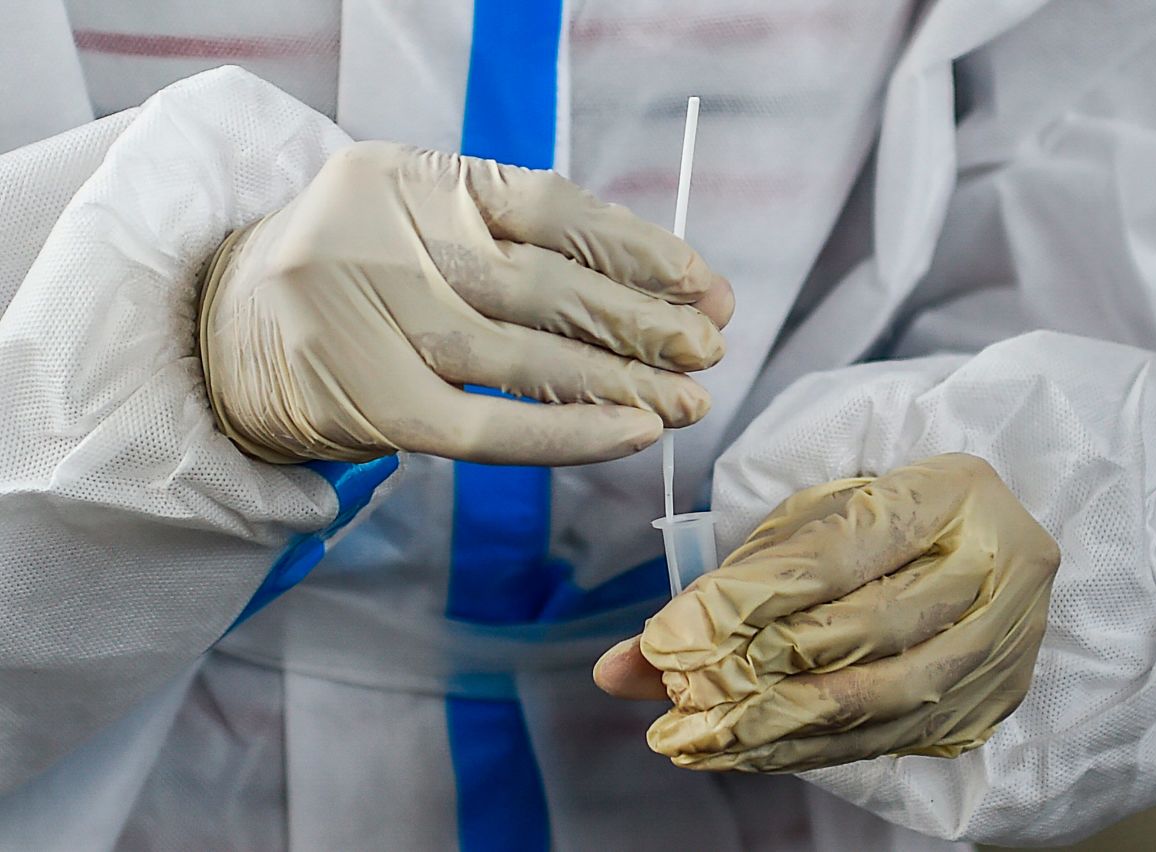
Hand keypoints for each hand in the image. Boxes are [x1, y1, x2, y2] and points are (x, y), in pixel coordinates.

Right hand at [199, 141, 733, 464]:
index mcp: (407, 175)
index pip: (548, 205)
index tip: (703, 287)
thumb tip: (653, 288)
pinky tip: (628, 436)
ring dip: (618, 384)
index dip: (637, 249)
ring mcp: (367, 319)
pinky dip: (565, 433)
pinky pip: (486, 425)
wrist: (225, 332)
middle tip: (709, 351)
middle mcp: (384, 238)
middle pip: (545, 284)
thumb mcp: (418, 222)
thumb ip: (514, 238)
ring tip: (686, 403)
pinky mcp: (366, 402)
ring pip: (523, 356)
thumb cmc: (352, 274)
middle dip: (640, 323)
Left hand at [594, 454, 1058, 771]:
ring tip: (694, 738)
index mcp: (947, 491)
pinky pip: (885, 740)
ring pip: (877, 697)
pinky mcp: (992, 700)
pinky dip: (803, 751)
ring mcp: (1002, 641)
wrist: (981, 547)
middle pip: (859, 630)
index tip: (665, 640)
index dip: (740, 602)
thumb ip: (725, 587)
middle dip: (753, 669)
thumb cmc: (881, 523)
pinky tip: (741, 754)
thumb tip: (622, 665)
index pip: (830, 555)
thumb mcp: (805, 526)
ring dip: (772, 725)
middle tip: (675, 696)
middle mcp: (993, 566)